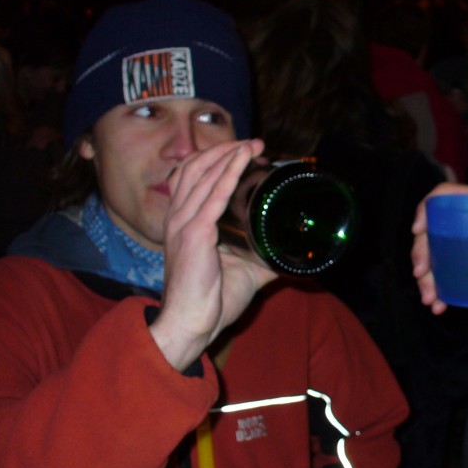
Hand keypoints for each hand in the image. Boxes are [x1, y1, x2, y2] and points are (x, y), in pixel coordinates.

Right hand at [150, 139, 277, 371]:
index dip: (216, 158)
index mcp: (184, 222)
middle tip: (253, 142)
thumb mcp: (243, 271)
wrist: (192, 324)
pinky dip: (228, 173)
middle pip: (195, 167)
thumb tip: (288, 255)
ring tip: (252, 144)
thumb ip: (262, 259)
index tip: (245, 150)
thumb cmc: (212, 301)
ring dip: (229, 154)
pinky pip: (213, 196)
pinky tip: (241, 160)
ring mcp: (183, 224)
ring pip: (204, 175)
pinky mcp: (194, 234)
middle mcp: (178, 217)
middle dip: (224, 149)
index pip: (193, 177)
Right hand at [411, 182, 467, 315]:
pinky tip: (437, 304)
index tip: (419, 230)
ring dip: (424, 276)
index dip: (427, 207)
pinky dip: (434, 290)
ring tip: (430, 297)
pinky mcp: (460, 267)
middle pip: (433, 227)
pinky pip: (440, 275)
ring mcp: (462, 245)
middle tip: (421, 272)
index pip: (448, 195)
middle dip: (420, 250)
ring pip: (431, 253)